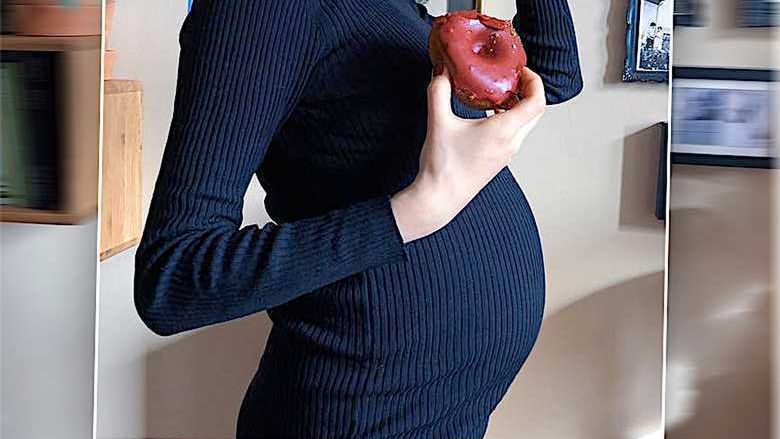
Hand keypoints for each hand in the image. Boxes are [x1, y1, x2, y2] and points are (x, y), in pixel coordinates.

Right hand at [391, 65, 545, 242]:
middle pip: (536, 112)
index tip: (521, 71)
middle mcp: (511, 143)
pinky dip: (508, 120)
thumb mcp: (438, 122)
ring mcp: (507, 154)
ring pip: (525, 125)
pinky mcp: (498, 162)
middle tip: (512, 79)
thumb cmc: (443, 167)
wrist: (440, 199)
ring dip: (518, 107)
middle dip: (529, 91)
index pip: (536, 101)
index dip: (534, 81)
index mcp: (503, 131)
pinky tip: (487, 117)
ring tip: (497, 95)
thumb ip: (439, 92)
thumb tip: (442, 72)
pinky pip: (513, 136)